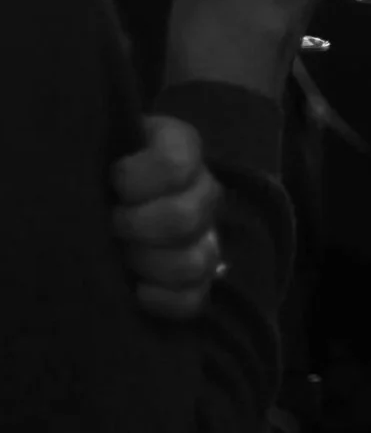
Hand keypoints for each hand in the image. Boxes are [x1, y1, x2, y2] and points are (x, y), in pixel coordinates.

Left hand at [112, 116, 221, 319]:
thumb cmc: (99, 165)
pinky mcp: (198, 278)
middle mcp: (203, 190)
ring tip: (123, 256)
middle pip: (185, 217)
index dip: (136, 179)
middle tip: (111, 223)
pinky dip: (164, 300)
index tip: (112, 181)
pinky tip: (136, 289)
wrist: (104, 194)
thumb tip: (89, 157)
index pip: (175, 164)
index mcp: (181, 147)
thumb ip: (99, 147)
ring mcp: (206, 236)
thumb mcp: (99, 144)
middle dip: (137, 226)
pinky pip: (194, 298)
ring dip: (150, 263)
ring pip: (196, 261)